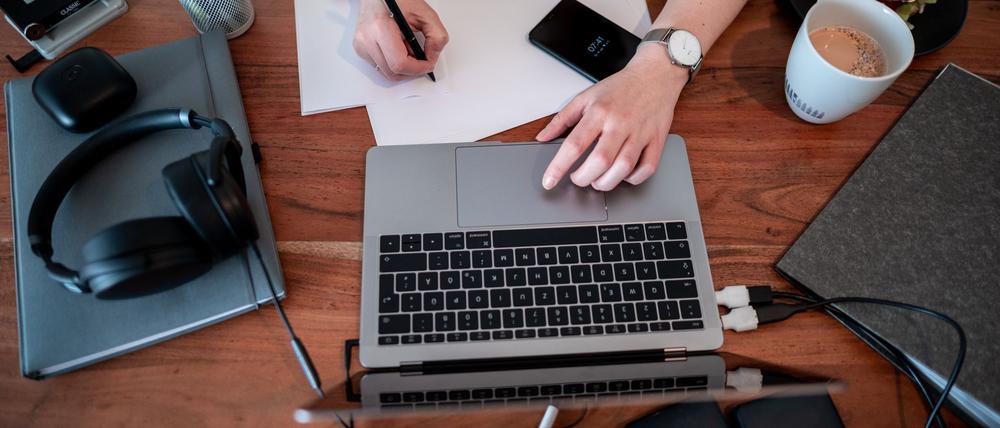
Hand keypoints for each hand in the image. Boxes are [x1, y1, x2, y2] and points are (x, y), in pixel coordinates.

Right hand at [353, 0, 447, 80]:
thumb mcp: (424, 14)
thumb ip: (436, 36)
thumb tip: (432, 57)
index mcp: (381, 28)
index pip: (399, 63)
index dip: (418, 68)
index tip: (428, 64)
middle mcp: (367, 38)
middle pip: (393, 72)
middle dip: (411, 70)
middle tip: (422, 61)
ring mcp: (361, 45)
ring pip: (386, 73)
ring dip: (402, 68)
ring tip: (409, 51)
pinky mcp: (360, 48)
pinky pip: (379, 67)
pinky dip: (392, 64)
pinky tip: (399, 50)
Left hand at [537, 46, 686, 190]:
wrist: (655, 75)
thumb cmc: (620, 88)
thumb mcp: (585, 97)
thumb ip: (562, 119)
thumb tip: (542, 137)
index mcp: (599, 112)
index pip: (574, 144)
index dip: (559, 167)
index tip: (549, 181)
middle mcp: (620, 123)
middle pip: (600, 161)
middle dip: (584, 178)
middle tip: (577, 179)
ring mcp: (640, 132)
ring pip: (624, 168)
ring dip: (606, 182)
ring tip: (597, 181)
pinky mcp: (657, 140)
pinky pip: (647, 168)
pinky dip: (633, 179)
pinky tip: (622, 175)